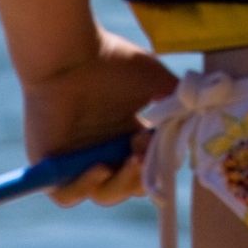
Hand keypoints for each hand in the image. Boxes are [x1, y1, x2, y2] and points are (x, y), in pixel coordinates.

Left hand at [22, 25, 176, 206]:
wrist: (70, 53)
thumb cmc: (112, 60)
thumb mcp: (155, 80)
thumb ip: (177, 101)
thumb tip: (198, 116)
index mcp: (126, 131)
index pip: (148, 165)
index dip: (159, 165)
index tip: (166, 149)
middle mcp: (103, 148)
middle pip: (128, 184)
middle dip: (141, 178)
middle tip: (143, 154)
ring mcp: (76, 158)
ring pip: (102, 192)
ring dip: (120, 184)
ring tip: (129, 160)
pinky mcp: (49, 164)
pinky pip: (66, 194)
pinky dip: (84, 188)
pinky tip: (98, 168)